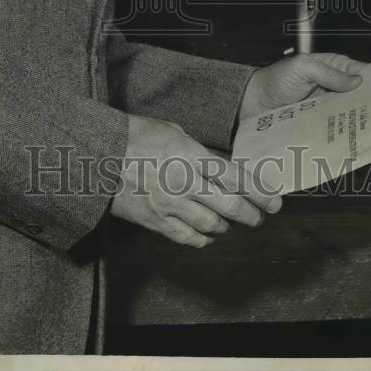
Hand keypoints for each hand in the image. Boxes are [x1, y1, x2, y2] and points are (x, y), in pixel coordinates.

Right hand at [110, 115, 281, 247]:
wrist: (97, 156)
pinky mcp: (155, 221)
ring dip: (226, 225)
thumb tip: (218, 167)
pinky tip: (207, 235)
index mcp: (189, 155)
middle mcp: (184, 182)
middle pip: (229, 205)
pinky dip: (202, 238)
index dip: (258, 190)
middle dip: (251, 213)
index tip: (274, 200)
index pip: (234, 176)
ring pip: (211, 225)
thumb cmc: (134, 136)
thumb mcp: (171, 132)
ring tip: (230, 222)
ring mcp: (169, 205)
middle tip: (260, 216)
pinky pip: (187, 237)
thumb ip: (197, 151)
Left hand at [239, 52, 366, 121]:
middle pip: (360, 95)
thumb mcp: (303, 68)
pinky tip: (355, 138)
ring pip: (351, 112)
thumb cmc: (276, 78)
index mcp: (334, 67)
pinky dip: (346, 131)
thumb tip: (358, 81)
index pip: (362, 72)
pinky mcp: (322, 123)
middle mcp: (335, 87)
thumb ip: (329, 73)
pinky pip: (338, 126)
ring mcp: (329, 107)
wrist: (254, 102)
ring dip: (361, 119)